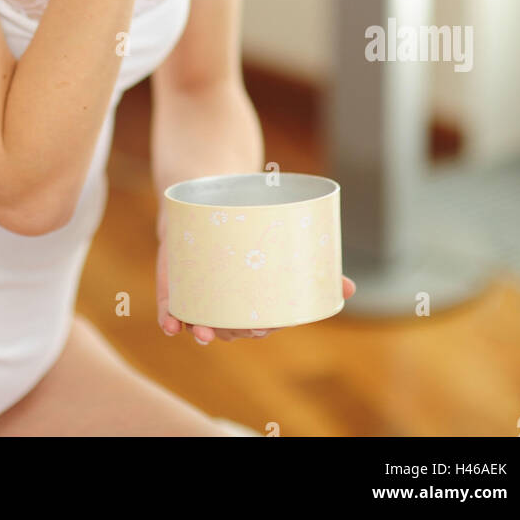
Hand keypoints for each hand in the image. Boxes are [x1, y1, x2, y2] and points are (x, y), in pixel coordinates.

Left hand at [156, 220, 356, 343]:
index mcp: (247, 293)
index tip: (266, 328)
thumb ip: (309, 259)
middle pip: (226, 324)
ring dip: (201, 330)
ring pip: (198, 317)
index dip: (258, 329)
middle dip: (233, 332)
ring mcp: (196, 285)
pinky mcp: (174, 273)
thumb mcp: (277, 233)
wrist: (208, 186)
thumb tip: (350, 289)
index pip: (253, 320)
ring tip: (207, 333)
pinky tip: (171, 326)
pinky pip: (168, 300)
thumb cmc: (247, 217)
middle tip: (247, 327)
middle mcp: (221, 295)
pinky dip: (169, 315)